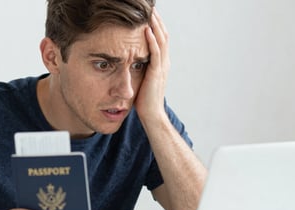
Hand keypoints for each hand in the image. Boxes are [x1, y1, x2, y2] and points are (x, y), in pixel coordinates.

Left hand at [135, 8, 169, 122]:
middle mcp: (164, 63)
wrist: (151, 114)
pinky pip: (155, 53)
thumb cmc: (144, 100)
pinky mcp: (157, 73)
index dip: (156, 26)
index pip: (160, 39)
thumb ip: (140, 68)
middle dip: (157, 21)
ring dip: (155, 26)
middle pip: (163, 36)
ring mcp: (162, 67)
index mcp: (161, 64)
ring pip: (161, 41)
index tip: (148, 15)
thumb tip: (131, 60)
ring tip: (150, 13)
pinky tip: (147, 30)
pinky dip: (152, 41)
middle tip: (151, 8)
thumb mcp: (142, 79)